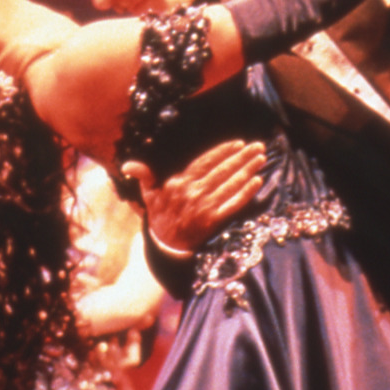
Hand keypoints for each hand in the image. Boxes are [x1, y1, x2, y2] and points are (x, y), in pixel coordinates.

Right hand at [121, 139, 266, 253]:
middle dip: (241, 157)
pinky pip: (233, 204)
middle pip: (222, 171)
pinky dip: (246, 193)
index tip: (238, 143)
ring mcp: (204, 207)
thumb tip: (127, 165)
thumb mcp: (148, 194)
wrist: (165, 246)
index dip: (222, 151)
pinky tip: (257, 182)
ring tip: (261, 159)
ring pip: (230, 184)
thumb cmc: (159, 215)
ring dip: (247, 170)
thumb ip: (143, 175)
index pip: (205, 162)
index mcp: (179, 182)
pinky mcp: (213, 221)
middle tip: (258, 147)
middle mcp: (193, 192)